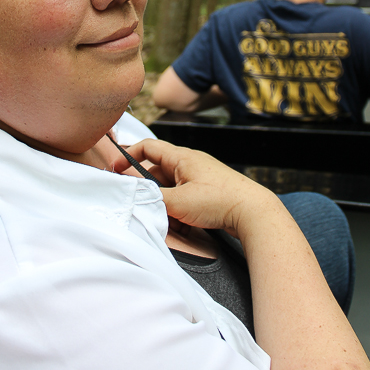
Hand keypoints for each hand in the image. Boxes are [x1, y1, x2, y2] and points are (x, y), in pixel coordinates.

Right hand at [113, 138, 270, 238]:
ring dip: (163, 202)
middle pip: (157, 170)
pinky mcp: (208, 191)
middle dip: (147, 188)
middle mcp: (190, 163)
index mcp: (182, 157)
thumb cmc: (220, 201)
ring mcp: (200, 177)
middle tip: (139, 201)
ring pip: (170, 187)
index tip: (115, 169)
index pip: (148, 147)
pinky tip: (181, 223)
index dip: (129, 155)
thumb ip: (152, 198)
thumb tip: (134, 195)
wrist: (254, 213)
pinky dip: (177, 208)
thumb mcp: (179, 202)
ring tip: (166, 217)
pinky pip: (183, 197)